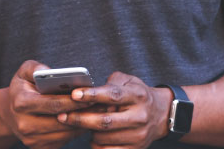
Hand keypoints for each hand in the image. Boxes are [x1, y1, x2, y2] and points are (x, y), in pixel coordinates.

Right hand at [0, 60, 93, 148]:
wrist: (10, 112)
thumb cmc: (23, 88)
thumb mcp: (24, 72)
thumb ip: (36, 68)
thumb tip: (50, 72)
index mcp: (22, 103)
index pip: (53, 104)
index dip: (73, 101)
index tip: (90, 95)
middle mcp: (24, 125)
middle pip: (61, 121)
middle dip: (82, 112)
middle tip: (100, 104)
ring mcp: (32, 139)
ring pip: (65, 133)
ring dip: (82, 123)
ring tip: (97, 111)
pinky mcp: (40, 148)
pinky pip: (64, 140)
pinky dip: (76, 131)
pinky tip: (86, 120)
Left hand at [58, 71, 172, 148]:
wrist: (160, 114)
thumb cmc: (136, 94)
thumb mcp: (128, 81)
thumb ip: (109, 83)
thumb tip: (86, 91)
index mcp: (137, 95)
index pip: (112, 95)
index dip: (92, 95)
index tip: (74, 95)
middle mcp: (140, 116)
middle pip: (105, 121)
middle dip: (81, 119)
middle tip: (63, 116)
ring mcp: (139, 135)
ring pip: (103, 138)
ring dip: (88, 132)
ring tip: (83, 124)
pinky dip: (96, 145)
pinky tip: (94, 137)